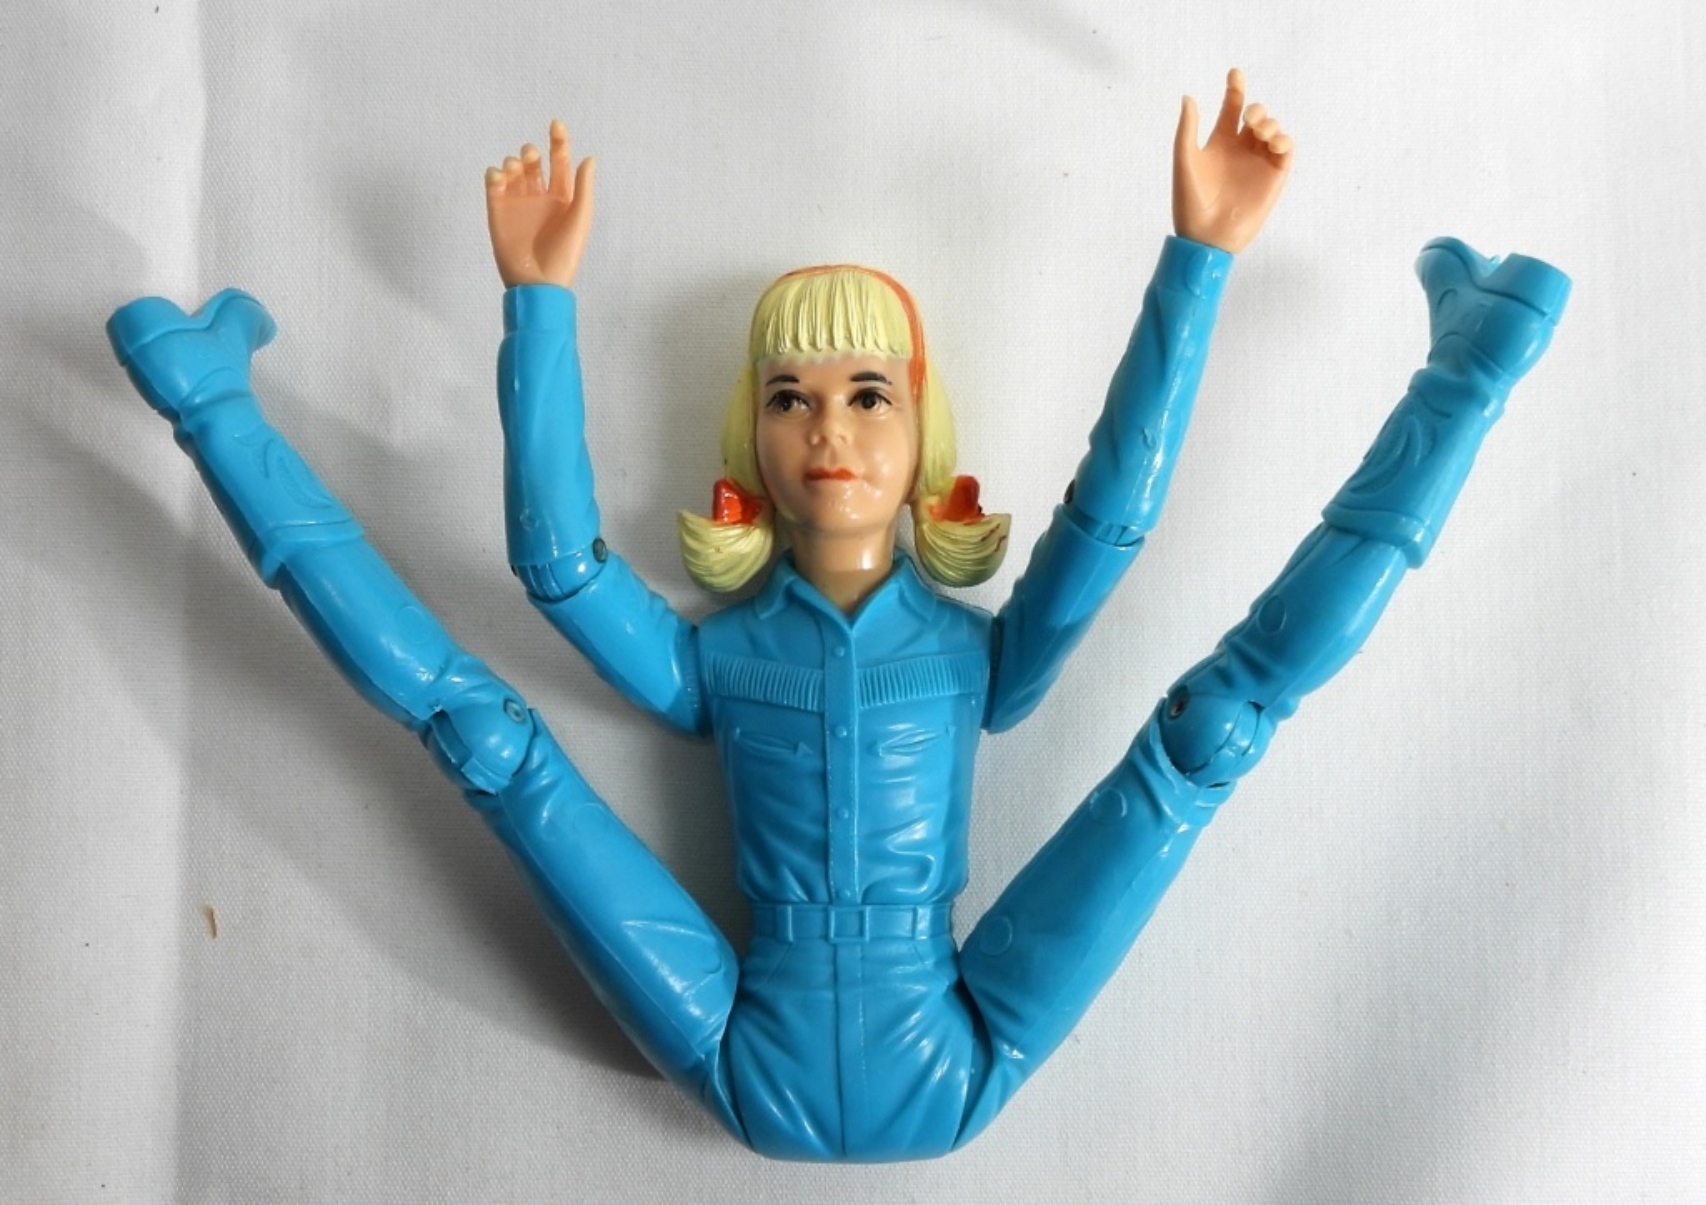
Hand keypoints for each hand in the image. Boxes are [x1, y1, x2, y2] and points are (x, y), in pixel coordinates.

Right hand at [485, 119, 595, 287]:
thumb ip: (583, 187)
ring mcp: (517, 203)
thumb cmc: (564, 253)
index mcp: (562, 197)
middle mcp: (539, 197)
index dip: (558, 142)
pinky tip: (498, 176)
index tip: (556, 124)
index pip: (560, 163)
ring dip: (512, 162)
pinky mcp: (497, 211)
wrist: (538, 281)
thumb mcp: (580, 218)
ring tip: (514, 170)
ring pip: (512, 170)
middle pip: (533, 163)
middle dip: (530, 154)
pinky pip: (493, 184)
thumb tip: (589, 158)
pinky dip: (494, 174)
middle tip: (530, 157)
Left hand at [1172, 68, 1292, 253]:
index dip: (1235, 89)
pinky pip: (1286, 149)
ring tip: (1260, 132)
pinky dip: (1283, 139)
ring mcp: (1258, 162)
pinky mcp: (1274, 176)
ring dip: (1270, 123)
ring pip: (1273, 129)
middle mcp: (1240, 149)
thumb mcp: (1184, 161)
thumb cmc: (1190, 202)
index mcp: (1218, 143)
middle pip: (1256, 115)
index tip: (1235, 73)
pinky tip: (1272, 142)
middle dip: (1257, 109)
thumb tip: (1188, 96)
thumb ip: (1187, 129)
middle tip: (1250, 116)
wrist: (1206, 236)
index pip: (1231, 109)